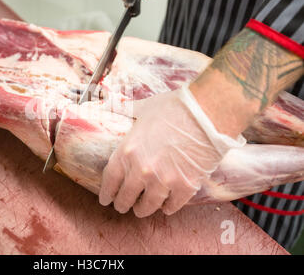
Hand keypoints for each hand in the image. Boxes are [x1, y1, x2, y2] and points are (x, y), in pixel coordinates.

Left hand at [99, 86, 245, 216]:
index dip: (107, 193)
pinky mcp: (185, 186)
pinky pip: (172, 205)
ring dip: (143, 210)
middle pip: (126, 197)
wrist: (206, 113)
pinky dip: (168, 207)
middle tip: (123, 207)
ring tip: (142, 210)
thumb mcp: (143, 108)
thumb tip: (110, 104)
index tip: (106, 199)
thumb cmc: (174, 107)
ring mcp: (164, 180)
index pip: (110, 180)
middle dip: (123, 204)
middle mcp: (141, 170)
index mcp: (127, 151)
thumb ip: (125, 111)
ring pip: (148, 206)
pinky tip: (166, 206)